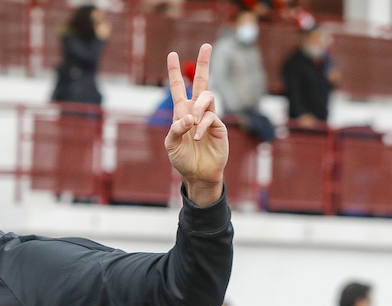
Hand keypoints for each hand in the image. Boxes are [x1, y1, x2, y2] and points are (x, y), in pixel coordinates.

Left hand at [164, 47, 227, 204]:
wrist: (198, 174)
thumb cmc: (182, 159)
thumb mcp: (171, 145)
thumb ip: (175, 130)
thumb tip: (187, 117)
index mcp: (181, 112)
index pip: (179, 88)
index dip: (175, 72)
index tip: (172, 54)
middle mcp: (196, 111)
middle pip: (202, 82)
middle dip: (203, 63)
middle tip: (207, 45)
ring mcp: (209, 117)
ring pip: (207, 97)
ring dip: (198, 108)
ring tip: (192, 124)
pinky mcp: (220, 126)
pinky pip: (212, 117)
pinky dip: (202, 126)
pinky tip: (197, 137)